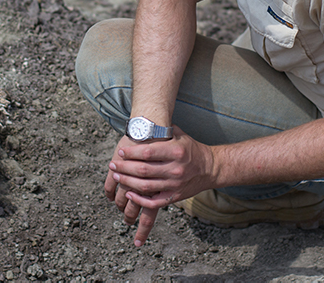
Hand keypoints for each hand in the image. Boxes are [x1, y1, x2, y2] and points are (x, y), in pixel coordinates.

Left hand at [108, 127, 214, 244]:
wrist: (210, 168)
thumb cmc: (190, 148)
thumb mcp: (178, 134)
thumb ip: (161, 129)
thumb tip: (140, 122)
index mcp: (175, 151)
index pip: (147, 152)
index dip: (131, 153)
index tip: (120, 152)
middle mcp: (175, 169)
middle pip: (143, 170)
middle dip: (124, 168)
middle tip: (113, 165)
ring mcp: (175, 185)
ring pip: (146, 186)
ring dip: (128, 182)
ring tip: (116, 177)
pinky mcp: (175, 197)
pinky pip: (154, 202)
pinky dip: (139, 200)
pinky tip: (129, 194)